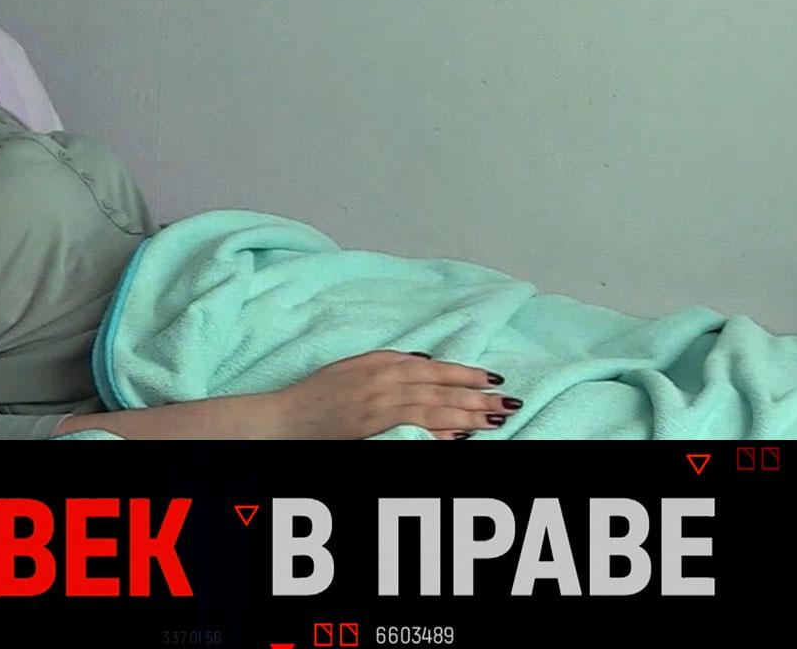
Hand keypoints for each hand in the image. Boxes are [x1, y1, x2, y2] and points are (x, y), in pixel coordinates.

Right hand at [271, 349, 519, 439]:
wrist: (287, 416)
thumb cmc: (319, 393)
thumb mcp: (355, 366)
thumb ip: (390, 362)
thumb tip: (423, 361)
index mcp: (384, 363)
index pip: (436, 368)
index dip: (467, 374)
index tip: (494, 379)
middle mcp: (385, 381)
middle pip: (442, 388)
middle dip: (478, 396)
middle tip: (509, 402)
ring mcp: (380, 406)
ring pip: (434, 407)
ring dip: (468, 413)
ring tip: (495, 419)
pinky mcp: (373, 427)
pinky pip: (413, 427)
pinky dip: (438, 430)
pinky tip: (459, 436)